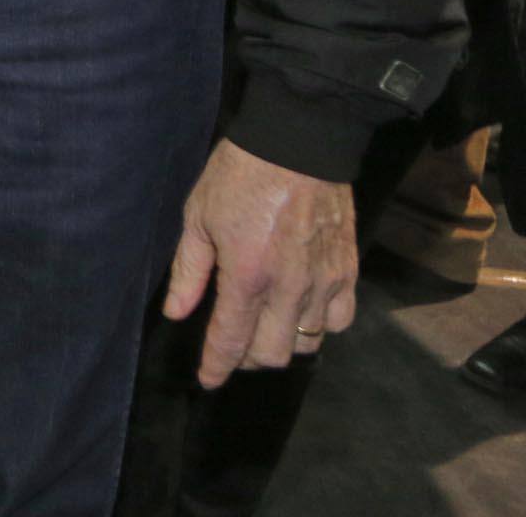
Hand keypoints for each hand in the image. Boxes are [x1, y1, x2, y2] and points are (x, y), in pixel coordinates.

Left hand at [164, 139, 358, 387]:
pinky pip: (339, 320)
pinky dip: (319, 325)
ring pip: (307, 342)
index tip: (208, 381)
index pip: (231, 340)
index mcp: (247, 275)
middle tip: (233, 345)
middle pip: (273, 353)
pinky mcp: (348, 271)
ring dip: (283, 343)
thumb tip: (176, 313)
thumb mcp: (198, 217)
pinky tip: (300, 309)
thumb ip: (189, 272)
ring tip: (264, 327)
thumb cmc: (239, 175)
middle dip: (248, 358)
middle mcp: (289, 287)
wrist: (297, 143)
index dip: (217, 367)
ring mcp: (324, 281)